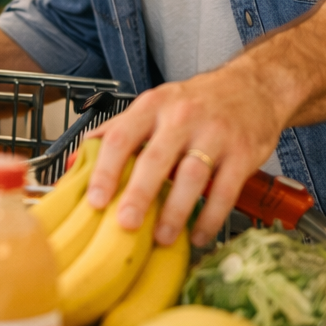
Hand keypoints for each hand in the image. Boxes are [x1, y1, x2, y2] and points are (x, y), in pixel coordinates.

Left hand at [85, 56, 289, 246]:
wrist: (253, 87)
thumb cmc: (194, 102)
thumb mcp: (152, 106)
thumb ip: (115, 133)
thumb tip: (72, 165)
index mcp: (152, 106)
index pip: (121, 137)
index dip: (105, 169)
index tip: (95, 200)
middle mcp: (182, 117)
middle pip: (156, 158)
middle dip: (139, 194)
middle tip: (126, 224)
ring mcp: (215, 134)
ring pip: (192, 175)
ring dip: (175, 211)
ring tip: (161, 238)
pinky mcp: (243, 152)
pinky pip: (226, 190)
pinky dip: (211, 216)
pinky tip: (199, 234)